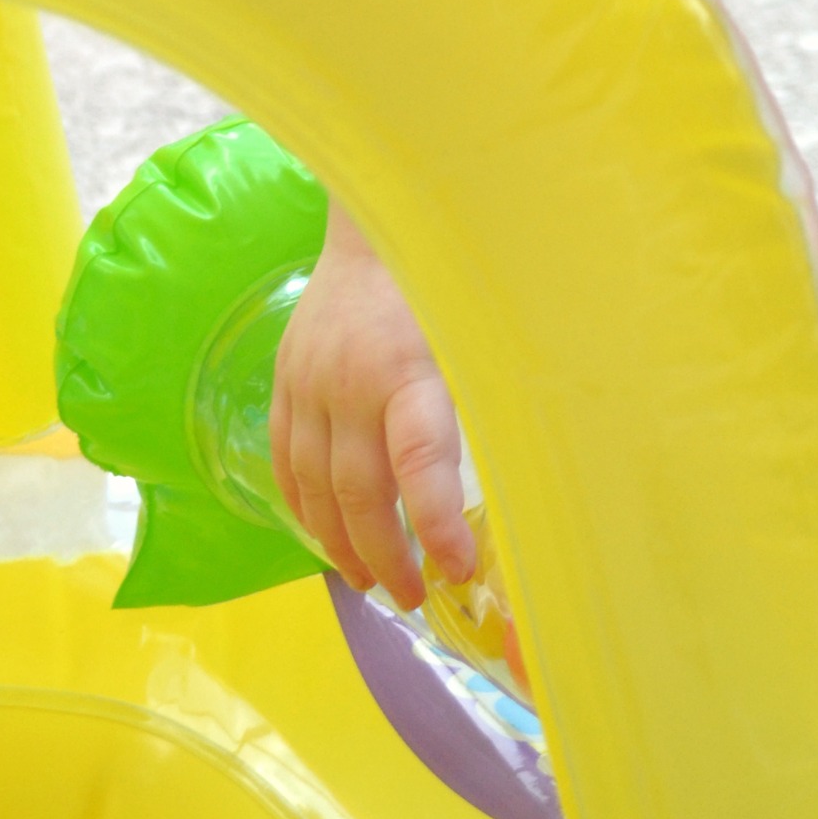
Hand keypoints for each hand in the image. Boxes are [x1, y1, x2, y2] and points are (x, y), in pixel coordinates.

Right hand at [269, 207, 475, 606]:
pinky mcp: (283, 381)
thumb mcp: (481, 333)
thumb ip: (491, 397)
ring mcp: (307, 383)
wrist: (375, 220)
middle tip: (413, 598)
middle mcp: (348, 382)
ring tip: (369, 583)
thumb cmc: (447, 281)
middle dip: (385, 556)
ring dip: (340, 545)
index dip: (435, 525)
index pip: (419, 462)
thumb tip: (534, 470)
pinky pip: (284, 462)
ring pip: (313, 488)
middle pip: (358, 492)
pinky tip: (324, 538)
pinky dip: (301, 509)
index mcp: (407, 366)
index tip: (457, 571)